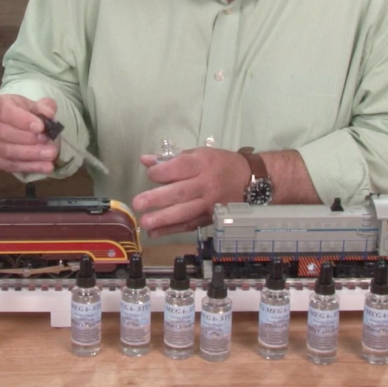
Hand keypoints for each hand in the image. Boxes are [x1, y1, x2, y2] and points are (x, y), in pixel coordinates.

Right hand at [0, 94, 59, 173]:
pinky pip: (8, 165)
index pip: (4, 112)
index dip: (23, 121)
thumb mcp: (34, 105)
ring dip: (30, 155)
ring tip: (50, 157)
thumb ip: (44, 106)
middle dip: (29, 140)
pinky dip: (28, 166)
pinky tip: (45, 167)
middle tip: (50, 143)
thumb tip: (48, 114)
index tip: (41, 127)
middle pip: (3, 133)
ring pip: (6, 152)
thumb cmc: (21, 112)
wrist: (10, 123)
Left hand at [131, 148, 250, 238]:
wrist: (249, 180)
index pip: (180, 168)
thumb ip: (171, 159)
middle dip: (157, 198)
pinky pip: (189, 225)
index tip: (150, 174)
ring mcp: (208, 204)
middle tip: (138, 203)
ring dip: (163, 219)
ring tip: (145, 222)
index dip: (162, 172)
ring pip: (184, 212)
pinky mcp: (209, 218)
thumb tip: (145, 160)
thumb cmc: (220, 164)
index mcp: (202, 164)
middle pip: (180, 192)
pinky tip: (154, 233)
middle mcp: (206, 184)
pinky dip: (171, 230)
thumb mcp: (199, 154)